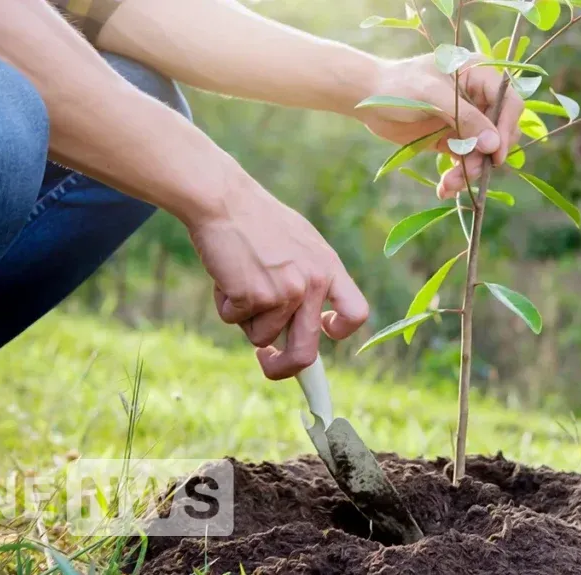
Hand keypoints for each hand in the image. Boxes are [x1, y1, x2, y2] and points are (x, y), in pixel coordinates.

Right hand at [188, 183, 368, 379]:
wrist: (224, 200)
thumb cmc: (257, 221)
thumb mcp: (300, 243)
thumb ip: (308, 277)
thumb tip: (306, 321)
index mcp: (329, 268)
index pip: (356, 313)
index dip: (340, 331)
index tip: (323, 331)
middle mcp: (312, 284)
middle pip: (307, 351)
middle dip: (285, 368)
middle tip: (268, 362)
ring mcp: (284, 292)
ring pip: (260, 336)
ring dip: (245, 318)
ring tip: (238, 278)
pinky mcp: (253, 297)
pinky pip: (234, 320)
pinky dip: (225, 305)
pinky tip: (226, 274)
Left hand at [354, 53, 524, 198]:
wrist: (367, 99)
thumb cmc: (398, 86)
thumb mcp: (432, 96)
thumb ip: (466, 119)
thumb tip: (494, 145)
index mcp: (479, 75)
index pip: (508, 102)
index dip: (506, 128)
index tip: (495, 154)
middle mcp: (478, 98)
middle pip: (499, 132)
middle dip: (484, 156)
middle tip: (468, 174)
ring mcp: (467, 121)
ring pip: (483, 152)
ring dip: (470, 171)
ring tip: (448, 185)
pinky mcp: (453, 140)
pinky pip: (466, 161)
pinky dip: (457, 177)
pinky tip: (444, 188)